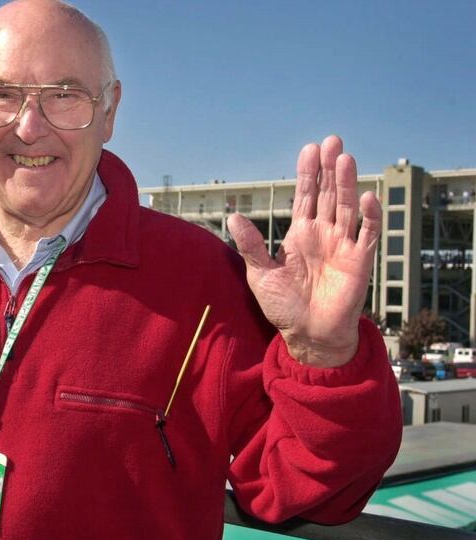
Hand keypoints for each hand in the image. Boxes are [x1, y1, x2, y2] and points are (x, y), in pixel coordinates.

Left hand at [227, 135, 380, 367]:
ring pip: (347, 208)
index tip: (308, 149)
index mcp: (300, 234)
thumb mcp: (261, 274)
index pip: (305, 196)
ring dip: (346, 184)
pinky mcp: (359, 261)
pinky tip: (366, 196)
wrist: (307, 335)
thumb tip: (232, 217)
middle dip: (329, 169)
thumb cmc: (283, 306)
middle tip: (332, 141)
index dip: (308, 174)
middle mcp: (323, 234)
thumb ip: (251, 246)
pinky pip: (367, 235)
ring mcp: (343, 245)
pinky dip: (369, 217)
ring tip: (344, 158)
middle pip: (328, 194)